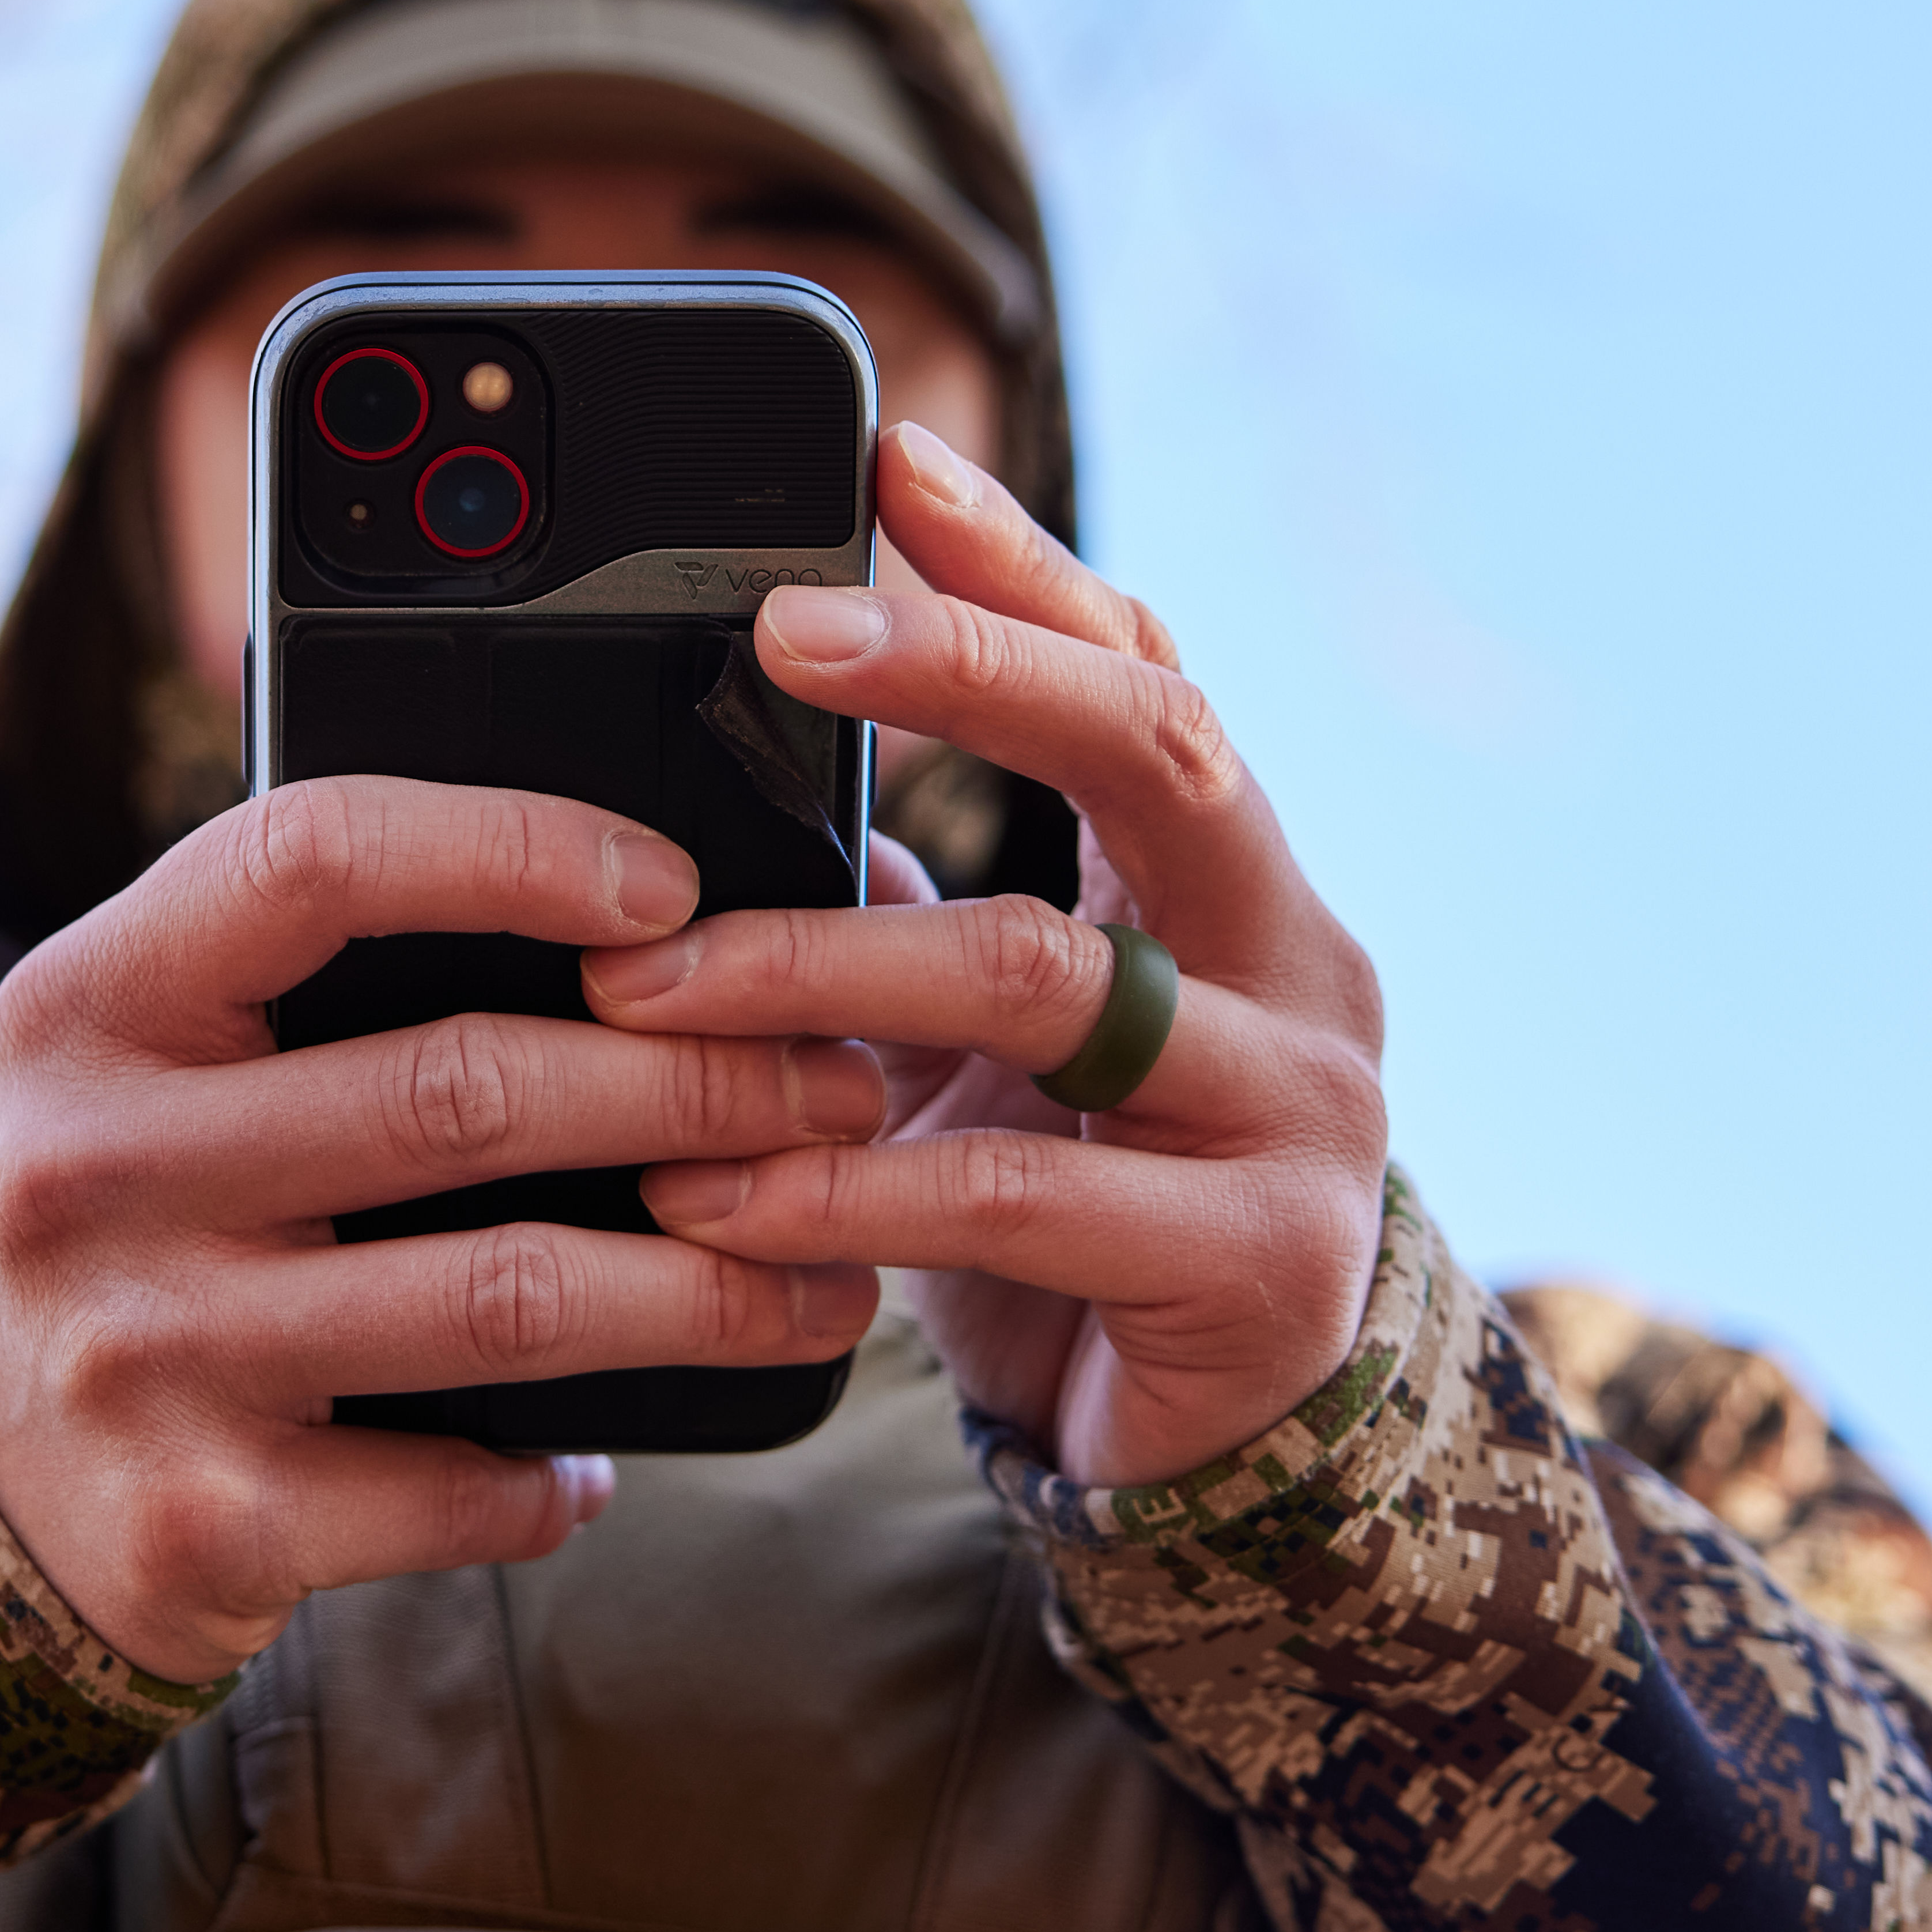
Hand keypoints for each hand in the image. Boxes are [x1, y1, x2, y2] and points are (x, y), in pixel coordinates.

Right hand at [0, 778, 884, 1682]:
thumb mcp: (128, 1044)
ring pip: (506, 1299)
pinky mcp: (198, 1528)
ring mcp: (143, 1356)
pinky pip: (452, 1491)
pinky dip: (563, 1476)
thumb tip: (618, 912)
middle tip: (838, 1089)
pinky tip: (616, 1456)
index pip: (314, 860)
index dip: (514, 849)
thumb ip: (300, 968)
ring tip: (826, 1278)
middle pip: (464, 1091)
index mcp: (87, 1002)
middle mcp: (94, 1169)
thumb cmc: (96, 1204)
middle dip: (699, 1087)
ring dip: (707, 1290)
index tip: (676, 886)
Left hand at [581, 421, 1388, 1490]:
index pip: (1142, 667)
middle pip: (1154, 753)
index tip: (887, 458)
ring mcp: (1301, 1111)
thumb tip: (724, 775)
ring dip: (811, 973)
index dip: (1020, 561)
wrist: (1218, 1473)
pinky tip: (705, 1189)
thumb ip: (894, 911)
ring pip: (1044, 979)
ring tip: (631, 990)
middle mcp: (1298, 963)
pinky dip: (837, 1187)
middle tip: (780, 633)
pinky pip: (1014, 1194)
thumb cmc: (1078, 1220)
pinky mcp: (1258, 1265)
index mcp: (1228, 885)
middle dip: (968, 669)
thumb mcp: (977, 1051)